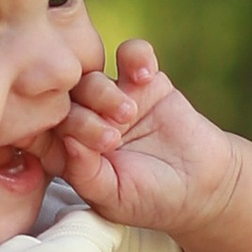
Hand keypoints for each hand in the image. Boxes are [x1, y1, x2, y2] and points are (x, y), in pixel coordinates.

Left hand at [51, 39, 244, 238]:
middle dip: (85, 114)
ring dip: (105, 91)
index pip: (50, 129)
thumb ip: (85, 173)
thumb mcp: (115, 197)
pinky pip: (131, 53)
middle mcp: (87, 119)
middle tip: (112, 137)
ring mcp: (115, 96)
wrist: (201, 185)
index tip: (94, 147)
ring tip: (130, 112)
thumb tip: (65, 141)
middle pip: (67, 99)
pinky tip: (146, 76)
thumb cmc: (151, 199)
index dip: (65, 131)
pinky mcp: (145, 80)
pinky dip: (136, 56)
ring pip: (92, 75)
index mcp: (71, 150)